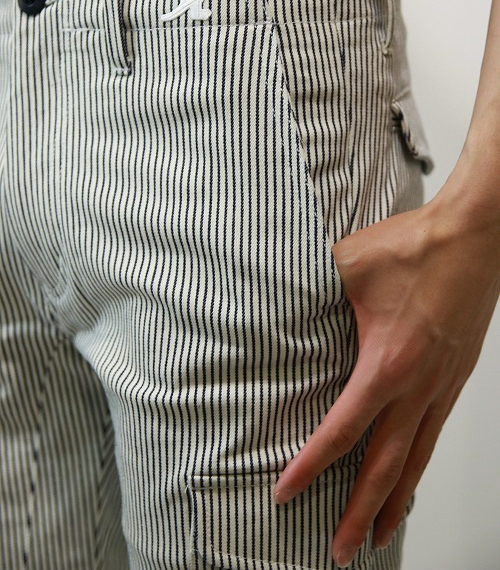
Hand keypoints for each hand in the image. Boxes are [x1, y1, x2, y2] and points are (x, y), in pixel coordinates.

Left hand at [273, 195, 499, 566]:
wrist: (473, 235)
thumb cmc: (416, 248)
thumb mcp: (348, 264)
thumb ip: (307, 288)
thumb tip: (270, 297)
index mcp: (388, 362)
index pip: (341, 430)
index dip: (310, 466)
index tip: (285, 494)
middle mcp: (419, 385)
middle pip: (386, 466)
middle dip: (359, 513)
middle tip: (340, 551)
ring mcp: (443, 385)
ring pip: (417, 458)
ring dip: (395, 501)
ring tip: (379, 534)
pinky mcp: (457, 376)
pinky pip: (435, 433)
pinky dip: (419, 464)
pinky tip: (409, 475)